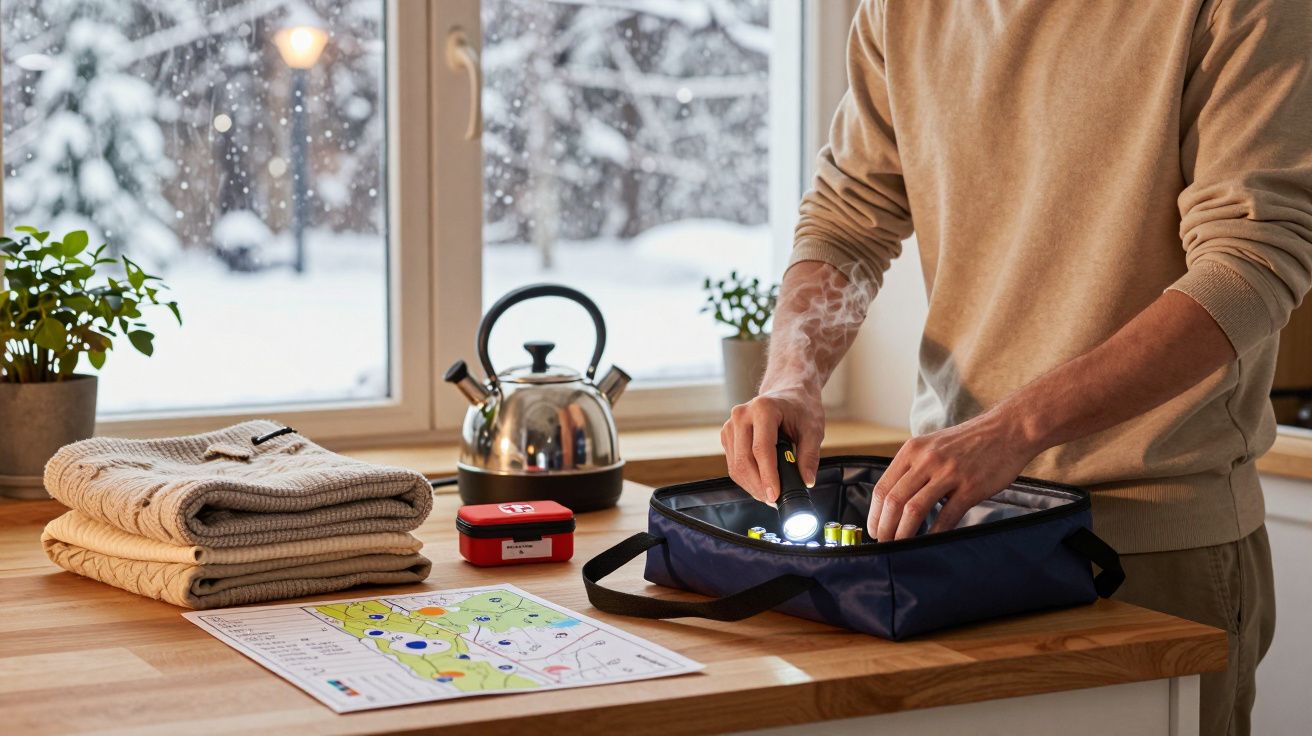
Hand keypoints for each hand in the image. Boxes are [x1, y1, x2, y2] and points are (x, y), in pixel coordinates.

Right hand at [720, 386, 824, 502]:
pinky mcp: (728, 435)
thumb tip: (807, 481)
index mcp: (763, 409)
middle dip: (759, 486)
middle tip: (775, 500)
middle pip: (744, 460)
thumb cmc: (800, 408)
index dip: (768, 476)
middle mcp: (742, 415)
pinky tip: (760, 483)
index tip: (775, 495)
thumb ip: (810, 455)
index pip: (761, 449)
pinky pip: (733, 464)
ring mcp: (731, 425)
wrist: (788, 393)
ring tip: (769, 494)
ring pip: (735, 466)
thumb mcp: (813, 429)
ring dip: (751, 486)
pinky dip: (746, 478)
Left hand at [869, 406, 1043, 540]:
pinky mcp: (970, 487)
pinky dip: (934, 534)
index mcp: (912, 450)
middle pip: (893, 501)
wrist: (1008, 429)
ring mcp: (948, 473)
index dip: (874, 514)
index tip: (874, 530)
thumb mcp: (932, 445)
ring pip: (913, 509)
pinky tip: (929, 543)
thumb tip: (895, 501)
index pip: (882, 488)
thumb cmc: (969, 442)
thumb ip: (913, 468)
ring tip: (900, 546)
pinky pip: (946, 516)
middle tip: (884, 544)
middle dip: (884, 528)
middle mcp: (926, 460)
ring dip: (903, 534)